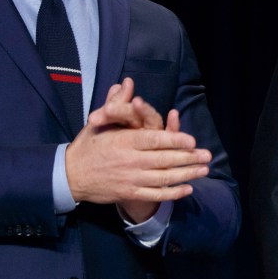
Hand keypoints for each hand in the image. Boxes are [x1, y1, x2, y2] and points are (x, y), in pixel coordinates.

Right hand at [65, 78, 210, 222]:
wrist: (70, 176)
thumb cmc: (88, 145)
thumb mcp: (99, 121)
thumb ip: (117, 103)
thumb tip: (127, 83)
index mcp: (123, 141)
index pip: (153, 140)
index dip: (174, 141)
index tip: (192, 140)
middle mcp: (129, 161)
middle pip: (163, 160)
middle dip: (188, 158)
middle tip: (207, 155)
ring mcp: (130, 179)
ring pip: (163, 178)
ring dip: (186, 175)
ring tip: (204, 170)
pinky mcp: (129, 193)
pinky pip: (154, 194)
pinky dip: (172, 193)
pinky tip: (187, 188)